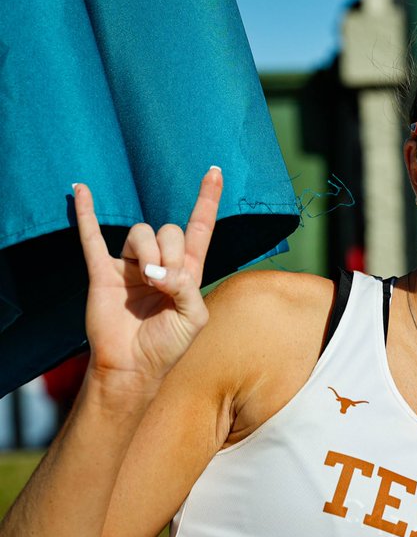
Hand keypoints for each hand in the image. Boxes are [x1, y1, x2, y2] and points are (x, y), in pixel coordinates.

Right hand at [74, 167, 221, 387]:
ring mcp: (130, 265)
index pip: (200, 227)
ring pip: (141, 232)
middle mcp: (159, 262)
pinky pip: (92, 236)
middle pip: (169, 230)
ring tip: (148, 280)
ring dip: (149, 252)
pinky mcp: (103, 272)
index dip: (207, 200)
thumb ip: (186, 288)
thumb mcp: (193, 317)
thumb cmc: (168, 345)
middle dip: (172, 252)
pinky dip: (86, 212)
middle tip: (166, 282)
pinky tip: (81, 190)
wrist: (133, 366)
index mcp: (187, 271)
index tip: (215, 171)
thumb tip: (159, 271)